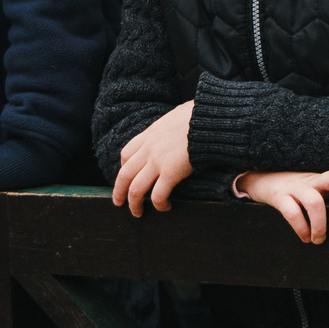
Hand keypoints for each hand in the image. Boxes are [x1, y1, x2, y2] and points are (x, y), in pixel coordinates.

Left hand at [112, 100, 195, 215]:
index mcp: (149, 134)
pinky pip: (157, 195)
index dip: (124, 168)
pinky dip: (158, 204)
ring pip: (135, 189)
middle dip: (119, 191)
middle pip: (125, 174)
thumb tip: (180, 123)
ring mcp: (157, 162)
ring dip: (134, 204)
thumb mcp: (177, 115)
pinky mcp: (170, 173)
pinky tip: (165, 207)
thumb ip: (172, 124)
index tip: (127, 177)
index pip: (126, 154)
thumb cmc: (199, 115)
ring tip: (138, 212)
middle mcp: (148, 149)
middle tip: (119, 202)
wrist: (209, 119)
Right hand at [237, 169, 328, 243]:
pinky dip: (300, 227)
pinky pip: (291, 210)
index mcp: (323, 181)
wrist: (260, 179)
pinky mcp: (278, 196)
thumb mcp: (314, 193)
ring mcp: (295, 186)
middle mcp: (312, 180)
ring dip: (320, 223)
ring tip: (320, 239)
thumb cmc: (295, 192)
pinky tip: (304, 238)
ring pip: (314, 200)